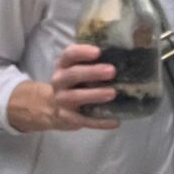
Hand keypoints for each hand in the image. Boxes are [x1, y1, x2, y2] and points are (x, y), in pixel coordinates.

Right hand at [5, 42, 119, 131]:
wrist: (51, 107)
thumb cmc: (74, 83)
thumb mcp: (76, 68)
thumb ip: (92, 61)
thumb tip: (121, 55)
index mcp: (63, 65)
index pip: (69, 54)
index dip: (82, 52)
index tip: (98, 51)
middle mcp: (59, 81)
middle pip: (73, 74)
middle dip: (92, 72)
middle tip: (112, 71)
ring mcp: (61, 100)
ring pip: (76, 97)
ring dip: (94, 95)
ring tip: (112, 93)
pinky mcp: (67, 118)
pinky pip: (84, 120)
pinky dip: (99, 122)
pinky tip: (115, 121)